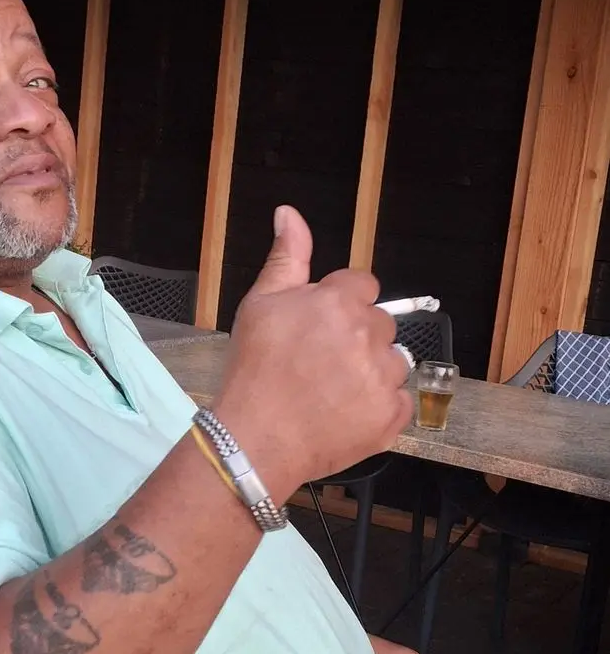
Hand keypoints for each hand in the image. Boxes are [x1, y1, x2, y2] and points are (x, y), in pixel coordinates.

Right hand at [215, 205, 413, 500]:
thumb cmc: (253, 371)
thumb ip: (286, 258)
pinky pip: (400, 401)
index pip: (363, 287)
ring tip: (333, 391)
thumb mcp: (260, 305)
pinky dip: (380, 407)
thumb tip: (290, 213)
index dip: (340, 306)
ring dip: (372, 372)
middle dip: (357, 338)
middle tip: (320, 363)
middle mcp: (369, 335)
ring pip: (393, 363)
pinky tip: (347, 412)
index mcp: (340, 302)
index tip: (318, 328)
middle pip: (380, 324)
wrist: (254, 440)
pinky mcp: (391, 416)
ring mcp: (383, 378)